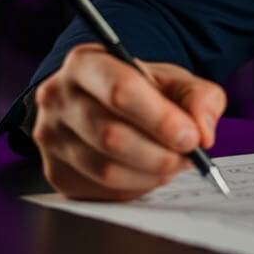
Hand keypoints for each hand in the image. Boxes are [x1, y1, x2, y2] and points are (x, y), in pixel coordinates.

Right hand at [32, 43, 226, 200]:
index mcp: (86, 62)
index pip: (120, 91)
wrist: (108, 104)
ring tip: (174, 163)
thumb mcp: (175, 80)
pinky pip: (100, 191)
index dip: (160, 118)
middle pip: (111, 135)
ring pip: (105, 169)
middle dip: (159, 152)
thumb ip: (199, 98)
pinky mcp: (55, 172)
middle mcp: (58, 97)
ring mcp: (50, 137)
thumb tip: (203, 133)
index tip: (191, 136)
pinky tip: (150, 173)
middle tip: (189, 155)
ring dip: (150, 173)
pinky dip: (135, 188)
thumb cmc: (143, 89)